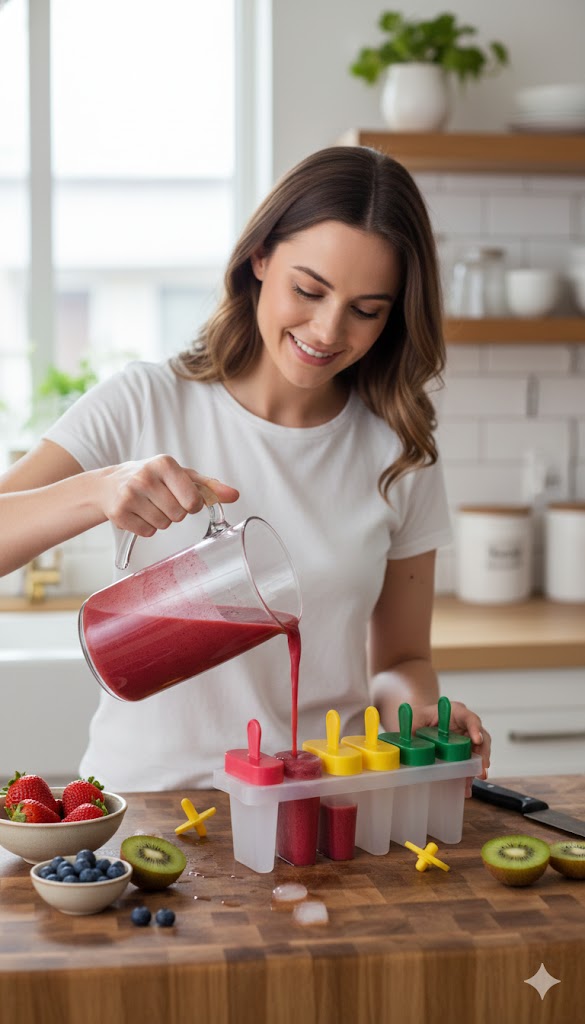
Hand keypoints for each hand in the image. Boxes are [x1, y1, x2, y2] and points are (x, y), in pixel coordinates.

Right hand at [97, 455, 239, 536]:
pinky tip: (138, 514)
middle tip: (162, 501)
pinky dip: (146, 528)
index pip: (193, 501)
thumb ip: (209, 487)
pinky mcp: (119, 513)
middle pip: (179, 515)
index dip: (193, 504)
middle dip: (175, 512)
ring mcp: (130, 495)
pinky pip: (147, 532)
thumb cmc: (152, 479)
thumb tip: (234, 495)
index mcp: (165, 464)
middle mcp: (145, 476)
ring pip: (163, 525)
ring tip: (149, 506)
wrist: (109, 485)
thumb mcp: (180, 476)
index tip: (184, 497)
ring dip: (161, 520)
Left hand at [411, 699, 490, 796]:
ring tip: (471, 782)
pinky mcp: (465, 752)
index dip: (475, 728)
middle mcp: (466, 726)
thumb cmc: (419, 716)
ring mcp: (467, 739)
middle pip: (482, 738)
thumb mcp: (414, 718)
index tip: (477, 740)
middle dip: (483, 754)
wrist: (420, 722)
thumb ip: (411, 726)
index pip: (470, 717)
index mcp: (456, 712)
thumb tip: (406, 742)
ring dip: (477, 768)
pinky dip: (469, 774)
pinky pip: (471, 763)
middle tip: (481, 770)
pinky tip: (465, 787)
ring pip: (479, 753)